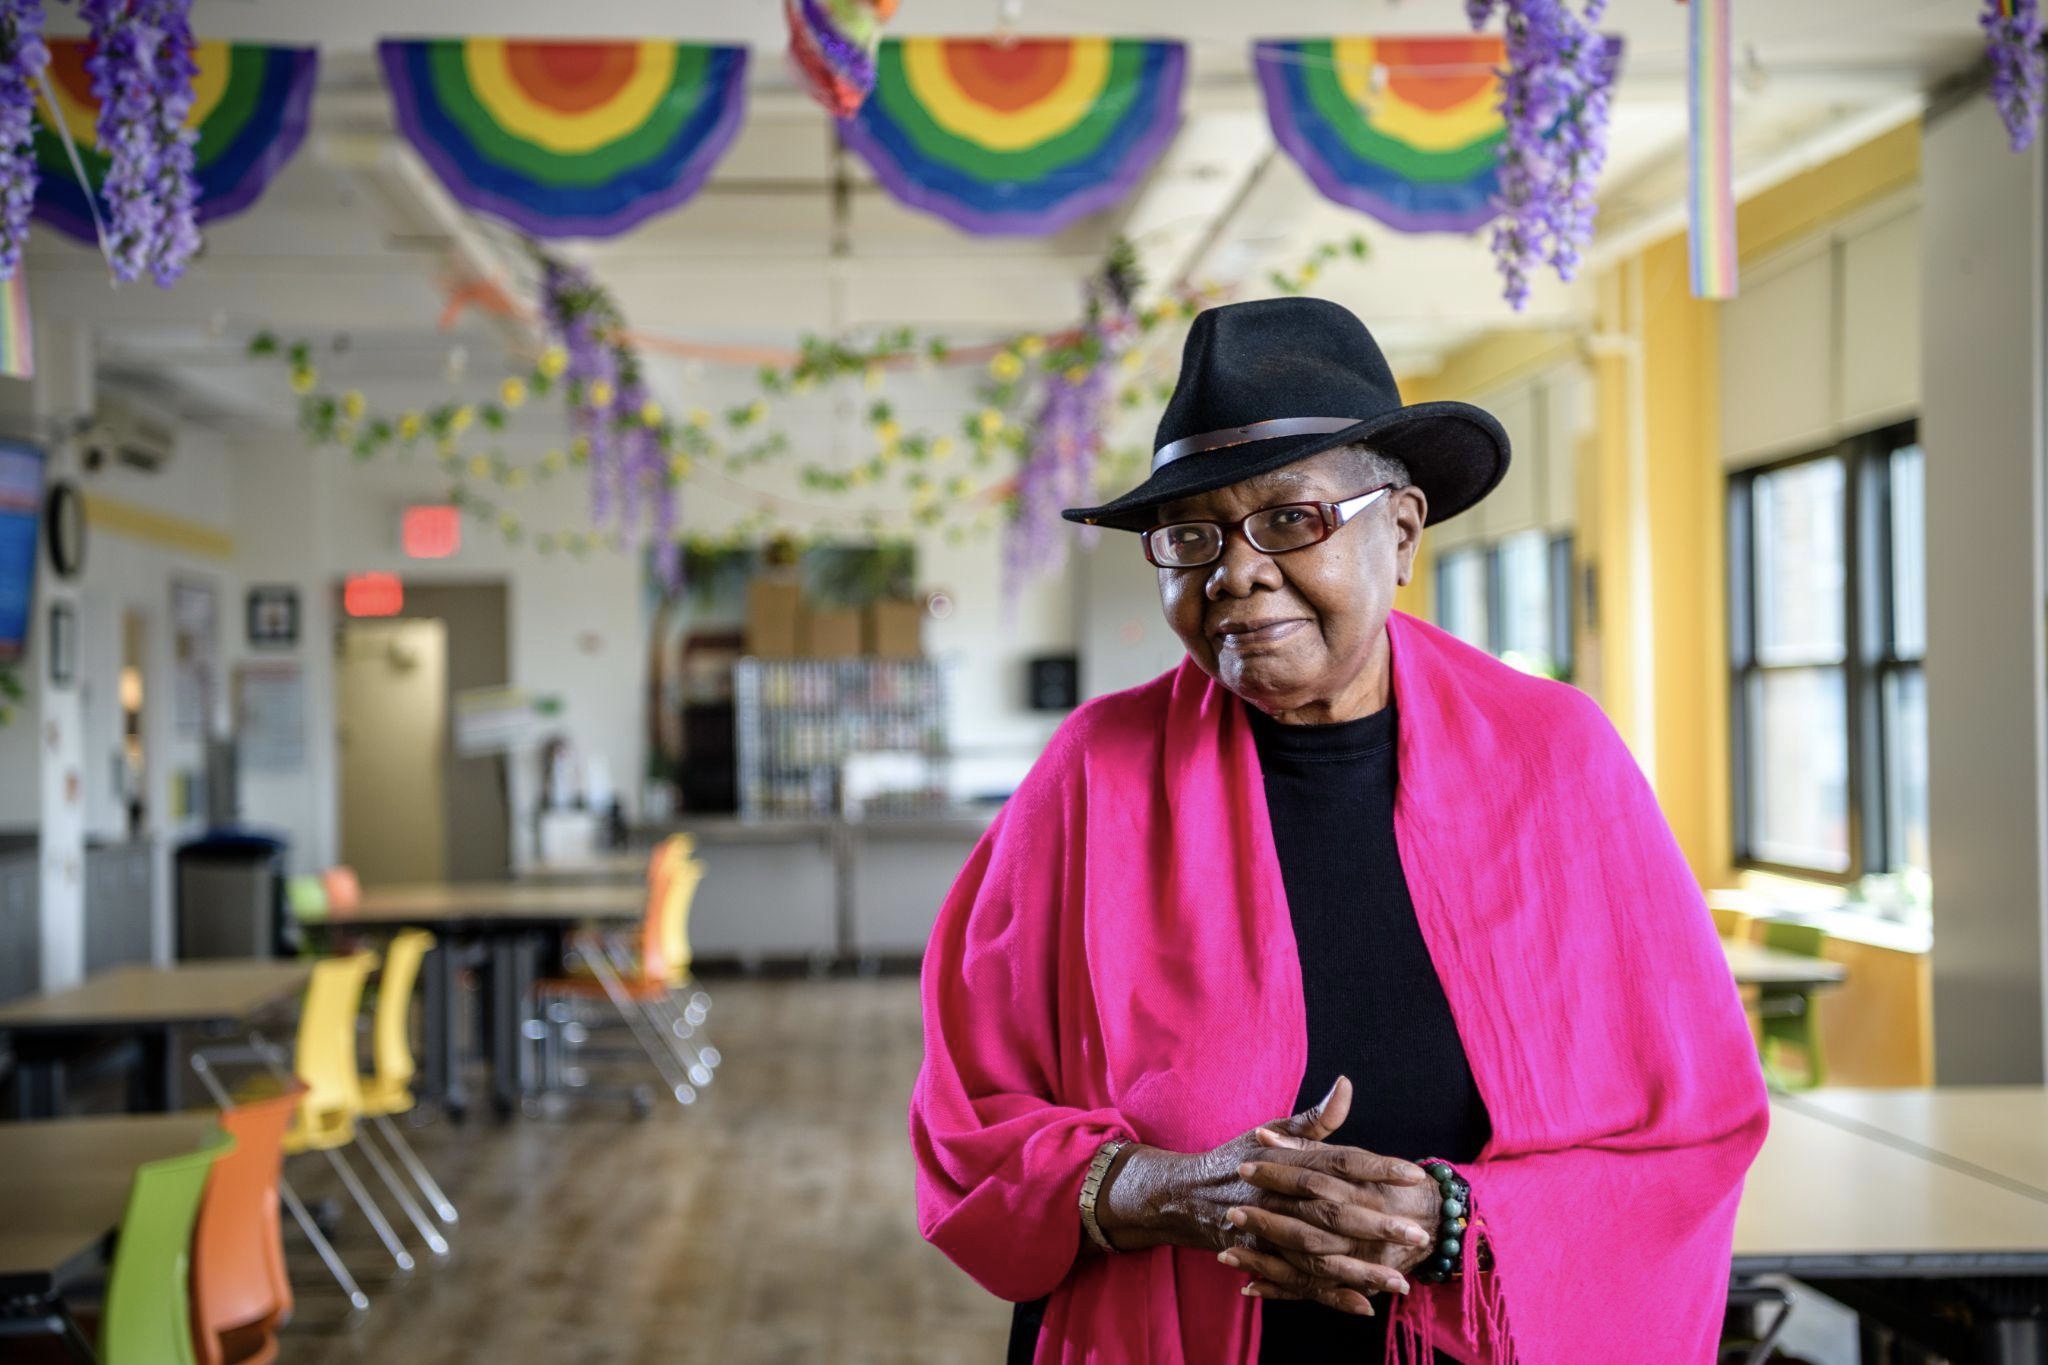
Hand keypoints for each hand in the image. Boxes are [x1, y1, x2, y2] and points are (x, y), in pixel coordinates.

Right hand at [1219, 1078, 1442, 1315]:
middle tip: (1417, 1232)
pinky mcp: (1263, 1259)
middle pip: (1334, 1212)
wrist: (1188, 1194)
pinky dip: (1331, 1296)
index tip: (1414, 1174)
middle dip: (1377, 1225)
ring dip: (1361, 1271)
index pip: (1339, 1161)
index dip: (1377, 1167)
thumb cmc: (1240, 1157)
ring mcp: (1269, 1232)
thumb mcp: (1272, 1129)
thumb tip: (1346, 1086)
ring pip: (1319, 1255)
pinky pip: (1301, 1282)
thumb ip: (1316, 1118)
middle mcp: (1279, 1197)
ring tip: (1401, 1281)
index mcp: (1288, 1160)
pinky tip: (1365, 1305)